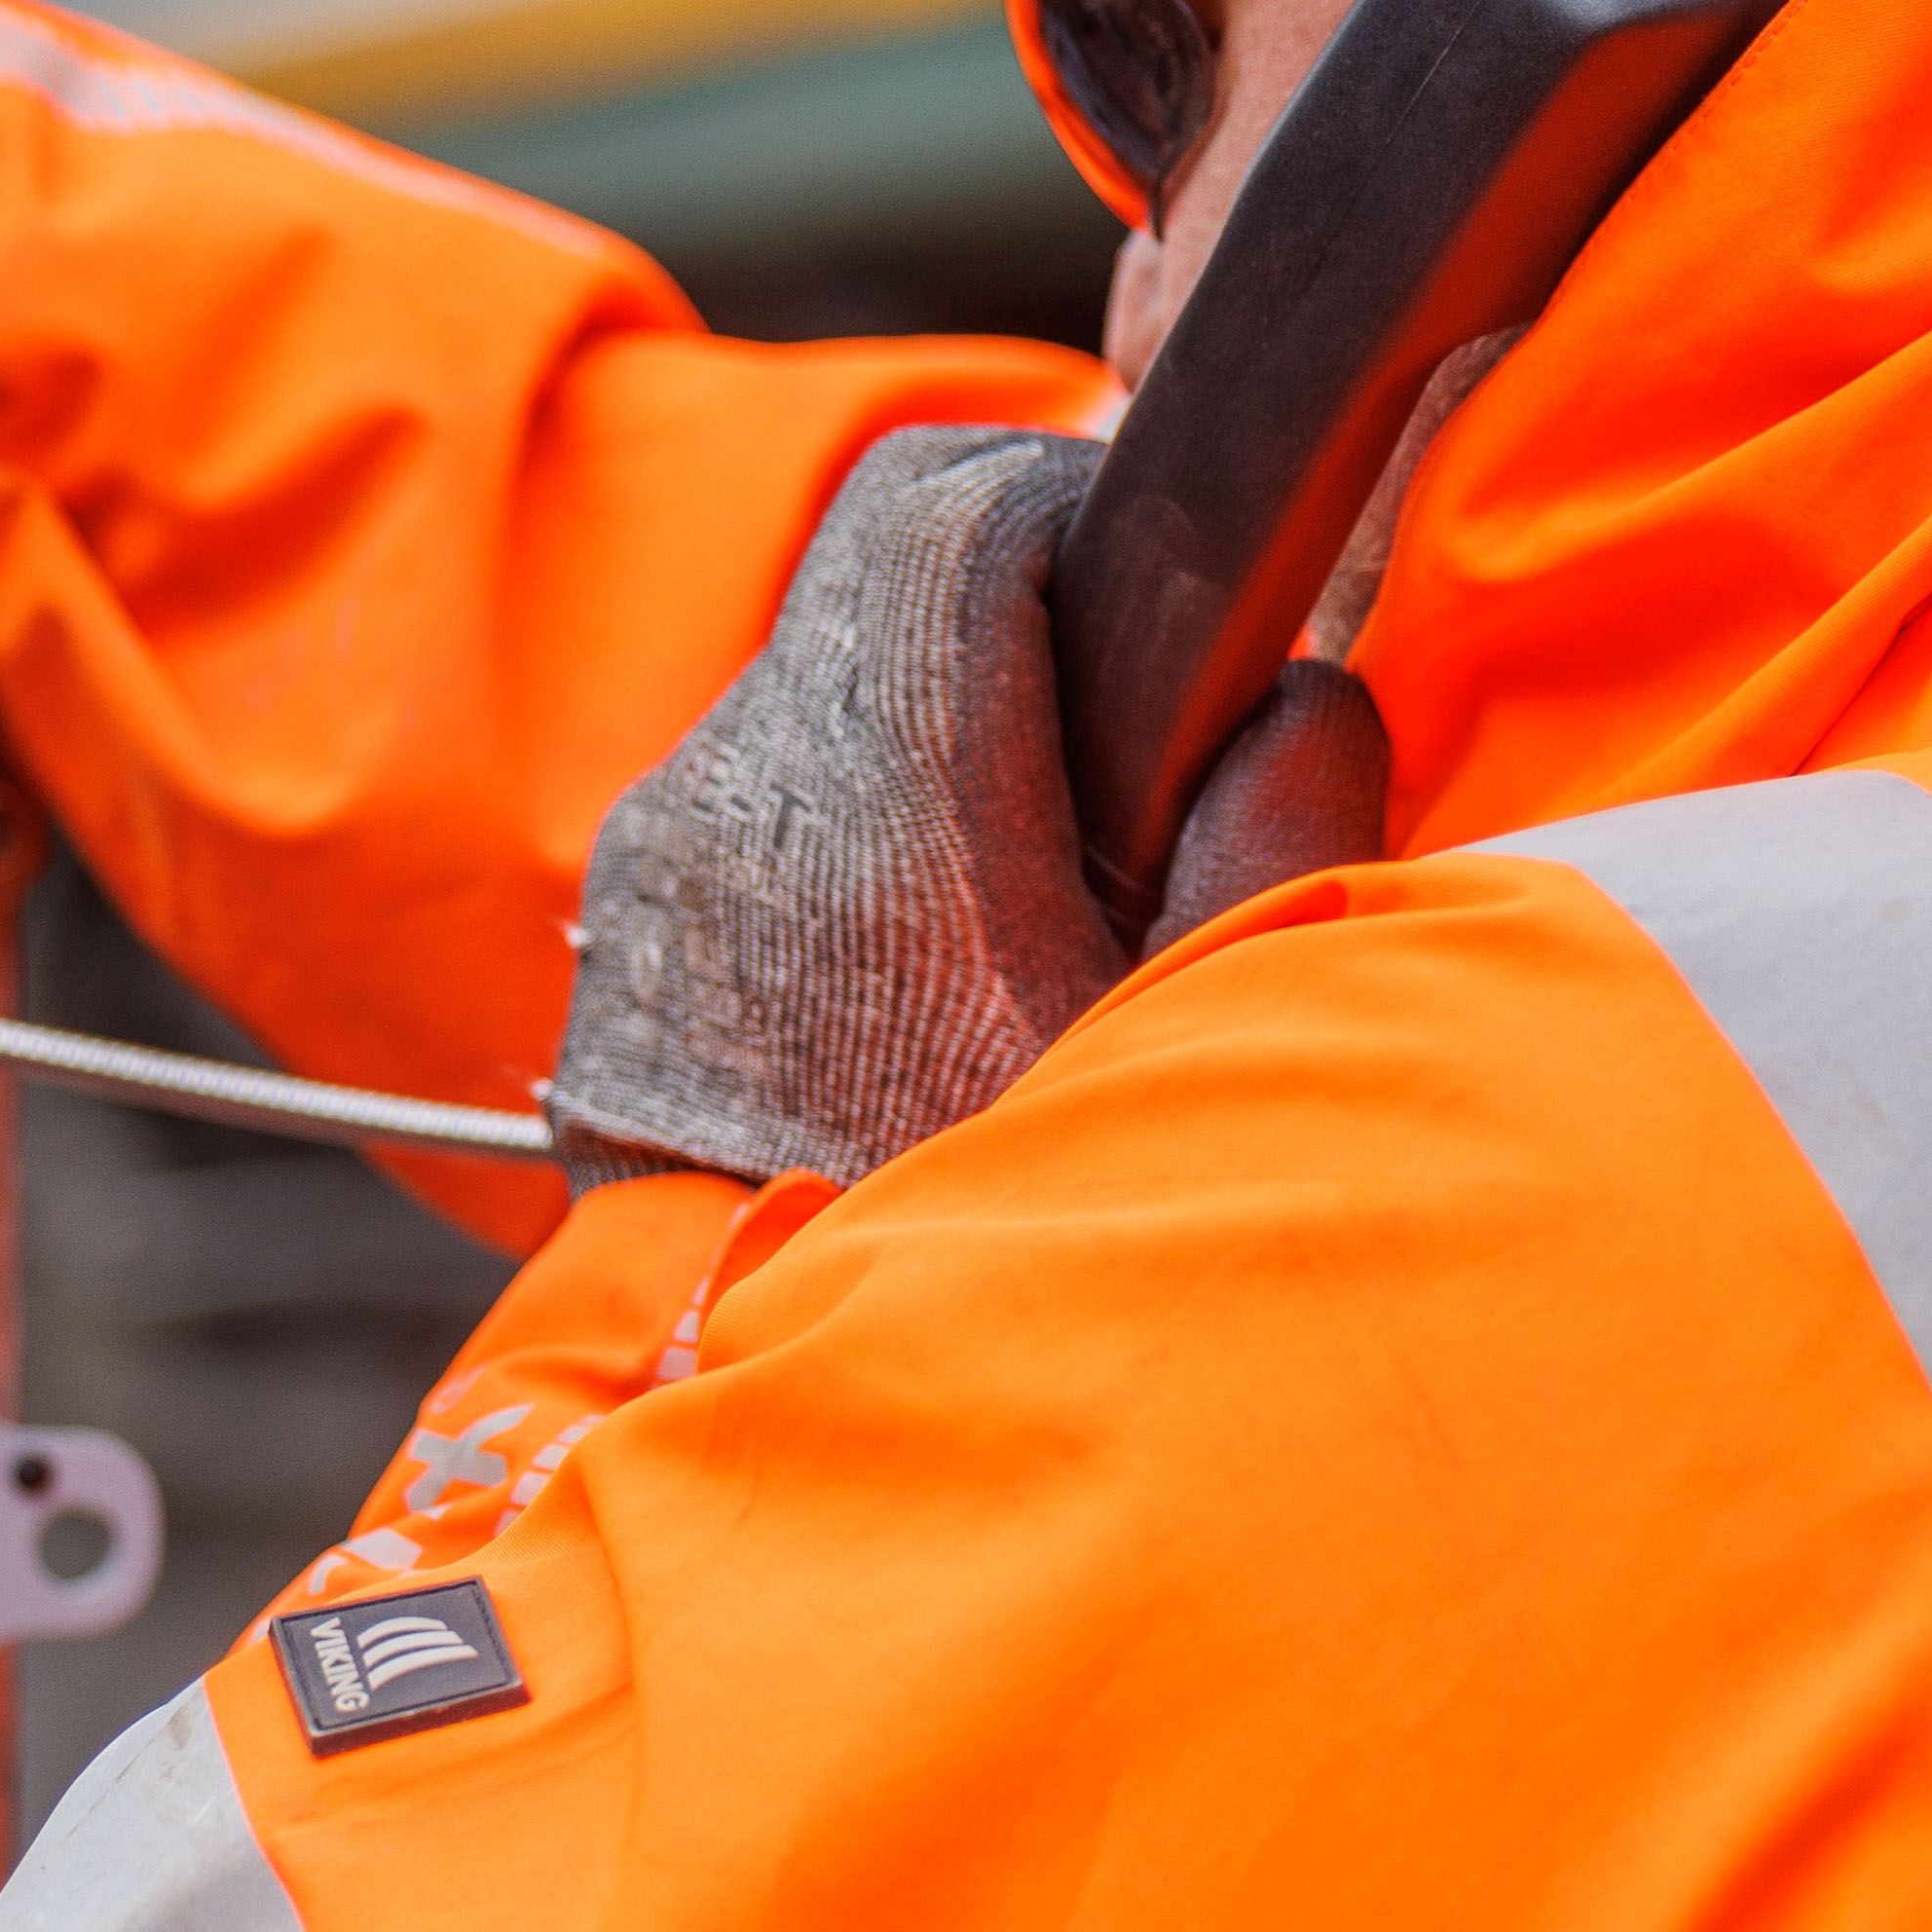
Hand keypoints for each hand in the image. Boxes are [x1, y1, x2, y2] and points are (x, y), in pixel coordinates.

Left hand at [543, 431, 1389, 1188]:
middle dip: (1032, 648)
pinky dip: (866, 857)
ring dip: (950, 763)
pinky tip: (943, 988)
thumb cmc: (1006, 1249)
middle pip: (887, 592)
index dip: (1084, 520)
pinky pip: (765, 828)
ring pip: (826, 709)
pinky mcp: (635, 958)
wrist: (777, 1434)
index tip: (1169, 641)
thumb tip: (1295, 692)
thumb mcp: (1197, 1036)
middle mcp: (733, 798)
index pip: (954, 497)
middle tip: (1140, 797)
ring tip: (1050, 919)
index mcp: (874, 790)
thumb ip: (1285, 825)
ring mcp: (660, 877)